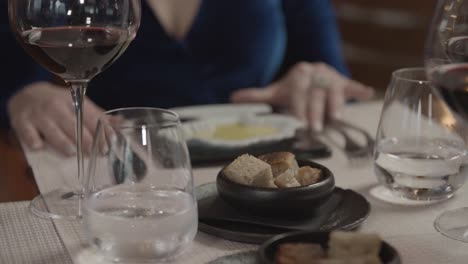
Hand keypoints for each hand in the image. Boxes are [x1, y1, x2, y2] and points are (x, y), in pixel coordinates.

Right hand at [7, 81, 103, 155]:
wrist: (26, 95)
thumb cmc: (58, 103)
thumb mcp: (78, 104)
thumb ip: (98, 115)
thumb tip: (121, 123)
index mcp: (73, 101)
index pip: (90, 116)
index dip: (101, 130)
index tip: (109, 143)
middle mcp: (56, 106)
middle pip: (73, 124)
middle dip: (85, 139)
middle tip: (95, 153)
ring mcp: (39, 114)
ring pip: (52, 129)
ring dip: (62, 141)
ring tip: (72, 152)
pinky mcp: (21, 121)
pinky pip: (27, 132)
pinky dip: (33, 139)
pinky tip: (39, 147)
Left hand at [230, 62, 373, 130]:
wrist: (311, 73)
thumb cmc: (293, 87)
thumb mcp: (276, 91)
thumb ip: (257, 96)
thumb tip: (232, 98)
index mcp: (298, 76)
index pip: (298, 93)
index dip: (298, 108)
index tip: (297, 122)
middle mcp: (315, 74)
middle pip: (315, 94)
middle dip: (315, 111)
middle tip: (315, 128)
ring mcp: (331, 78)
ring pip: (334, 91)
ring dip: (336, 103)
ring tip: (336, 118)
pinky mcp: (345, 83)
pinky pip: (353, 86)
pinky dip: (359, 90)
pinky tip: (368, 94)